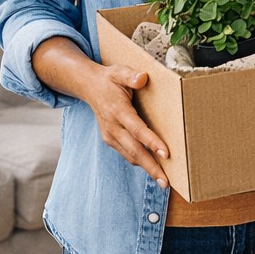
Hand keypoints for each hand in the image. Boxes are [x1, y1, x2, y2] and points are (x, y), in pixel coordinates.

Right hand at [83, 64, 168, 188]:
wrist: (89, 87)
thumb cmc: (110, 79)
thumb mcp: (119, 72)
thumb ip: (131, 76)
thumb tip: (142, 78)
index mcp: (118, 111)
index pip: (137, 129)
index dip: (151, 142)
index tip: (166, 154)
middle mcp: (113, 127)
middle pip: (134, 150)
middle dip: (151, 166)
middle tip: (165, 182)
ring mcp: (111, 135)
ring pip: (131, 155)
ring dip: (147, 169)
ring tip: (163, 181)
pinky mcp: (111, 140)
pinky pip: (127, 154)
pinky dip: (140, 163)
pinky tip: (153, 170)